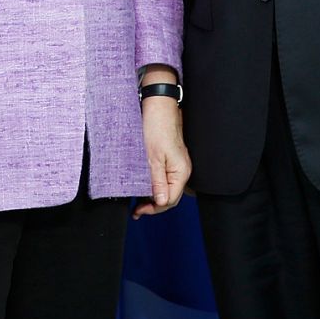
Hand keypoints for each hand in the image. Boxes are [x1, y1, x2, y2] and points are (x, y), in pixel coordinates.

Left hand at [134, 89, 189, 218]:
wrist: (159, 107)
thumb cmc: (157, 128)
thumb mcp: (153, 158)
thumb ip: (157, 182)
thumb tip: (161, 202)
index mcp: (181, 172)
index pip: (170, 200)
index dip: (155, 209)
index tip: (139, 211)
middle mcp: (182, 171)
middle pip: (170, 196)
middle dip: (154, 206)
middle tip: (137, 210)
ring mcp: (177, 165)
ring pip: (167, 188)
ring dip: (154, 197)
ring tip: (139, 203)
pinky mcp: (171, 160)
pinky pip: (165, 179)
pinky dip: (155, 186)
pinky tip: (145, 187)